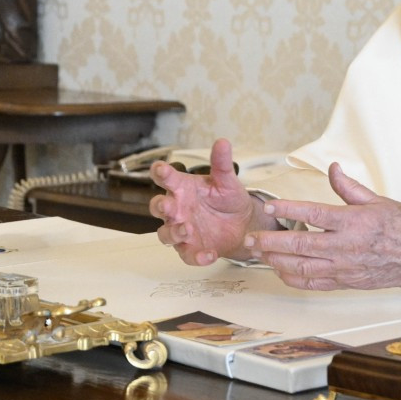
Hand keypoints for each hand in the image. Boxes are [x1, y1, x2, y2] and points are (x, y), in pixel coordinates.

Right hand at [148, 139, 260, 265]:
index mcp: (182, 188)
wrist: (243, 223)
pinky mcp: (191, 249)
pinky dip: (197, 256)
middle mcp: (177, 209)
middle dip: (160, 206)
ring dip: (173, 233)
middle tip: (168, 204)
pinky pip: (187, 255)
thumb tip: (222, 142)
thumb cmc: (228, 200)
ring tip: (187, 230)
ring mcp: (181, 230)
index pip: (165, 178)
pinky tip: (209, 254)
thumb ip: (222, 164)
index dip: (160, 173)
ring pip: (165, 234)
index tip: (160, 169)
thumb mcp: (227, 181)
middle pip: (157, 207)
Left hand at [241, 163, 400, 292]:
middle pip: (300, 244)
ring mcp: (344, 267)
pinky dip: (293, 278)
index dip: (289, 209)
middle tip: (251, 238)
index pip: (314, 214)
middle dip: (271, 242)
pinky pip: (314, 283)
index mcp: (353, 222)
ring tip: (259, 254)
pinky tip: (280, 271)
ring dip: (277, 261)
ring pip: (302, 267)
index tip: (270, 206)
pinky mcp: (346, 282)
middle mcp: (346, 246)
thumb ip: (349, 188)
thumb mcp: (377, 200)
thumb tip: (333, 169)